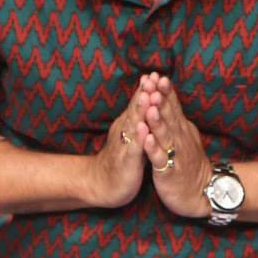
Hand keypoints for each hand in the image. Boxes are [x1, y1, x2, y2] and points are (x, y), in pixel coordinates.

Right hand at [85, 81, 151, 209]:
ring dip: (141, 109)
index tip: (156, 72)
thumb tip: (148, 100)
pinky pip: (134, 148)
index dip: (147, 88)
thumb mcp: (132, 136)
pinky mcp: (127, 161)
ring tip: (148, 95)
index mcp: (129, 124)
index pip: (139, 103)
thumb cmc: (122, 160)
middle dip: (145, 92)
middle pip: (136, 108)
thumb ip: (139, 119)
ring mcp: (125, 145)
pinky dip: (139, 137)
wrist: (101, 185)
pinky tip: (144, 129)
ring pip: (134, 124)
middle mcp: (125, 130)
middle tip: (153, 76)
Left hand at [136, 75, 211, 219]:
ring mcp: (175, 154)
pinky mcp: (168, 171)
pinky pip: (160, 158)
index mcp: (181, 129)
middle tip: (154, 82)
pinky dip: (153, 148)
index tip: (157, 75)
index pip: (173, 106)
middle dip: (161, 98)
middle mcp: (179, 138)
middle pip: (169, 115)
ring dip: (157, 119)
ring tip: (150, 104)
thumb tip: (170, 99)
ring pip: (165, 134)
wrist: (201, 193)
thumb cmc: (189, 164)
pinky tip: (146, 138)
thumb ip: (176, 119)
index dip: (165, 91)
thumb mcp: (185, 137)